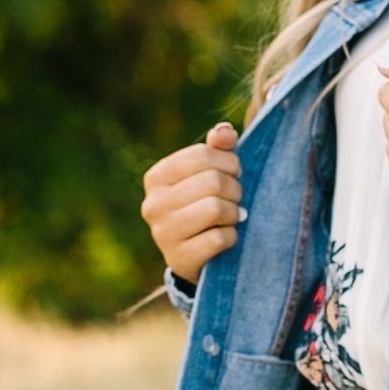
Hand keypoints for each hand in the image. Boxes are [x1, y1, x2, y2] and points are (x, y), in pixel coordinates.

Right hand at [141, 122, 242, 283]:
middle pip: (212, 181)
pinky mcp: (178, 258)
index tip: (234, 172)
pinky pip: (218, 238)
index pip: (202, 155)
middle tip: (235, 198)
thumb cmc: (202, 205)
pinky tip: (227, 236)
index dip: (229, 161)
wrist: (192, 256)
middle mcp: (153, 204)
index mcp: (156, 177)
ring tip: (232, 216)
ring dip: (234, 212)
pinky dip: (231, 236)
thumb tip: (225, 131)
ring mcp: (163, 233)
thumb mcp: (206, 174)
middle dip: (234, 189)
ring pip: (215, 208)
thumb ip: (216, 149)